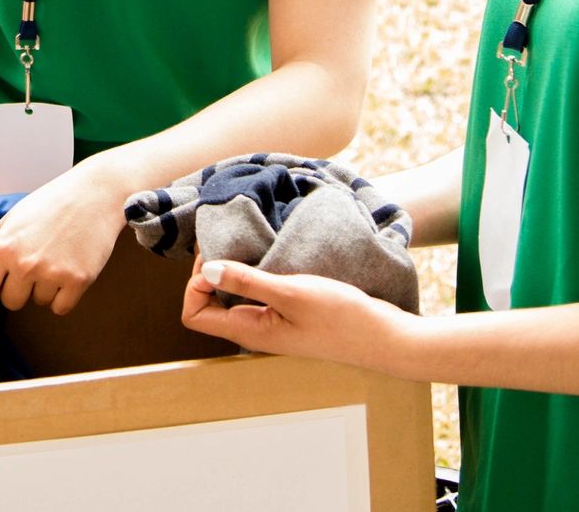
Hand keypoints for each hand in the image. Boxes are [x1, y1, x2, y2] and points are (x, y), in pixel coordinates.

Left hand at [0, 162, 129, 314]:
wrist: (94, 194)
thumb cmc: (50, 204)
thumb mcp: (12, 219)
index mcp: (3, 247)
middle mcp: (25, 264)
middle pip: (11, 303)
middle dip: (19, 289)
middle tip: (33, 266)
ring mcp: (52, 274)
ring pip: (38, 302)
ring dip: (45, 288)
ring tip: (56, 259)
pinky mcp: (78, 280)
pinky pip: (61, 307)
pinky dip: (63, 296)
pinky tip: (67, 271)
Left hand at [181, 258, 411, 370]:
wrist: (385, 337)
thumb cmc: (342, 318)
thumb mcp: (291, 293)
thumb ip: (246, 282)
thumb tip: (205, 271)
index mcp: (249, 331)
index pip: (194, 315)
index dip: (194, 285)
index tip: (214, 258)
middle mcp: (255, 331)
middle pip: (209, 303)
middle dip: (209, 271)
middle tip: (227, 241)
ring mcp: (272, 324)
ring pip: (233, 297)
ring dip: (232, 270)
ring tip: (246, 243)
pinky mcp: (289, 315)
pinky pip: (257, 295)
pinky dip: (254, 273)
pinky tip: (270, 255)